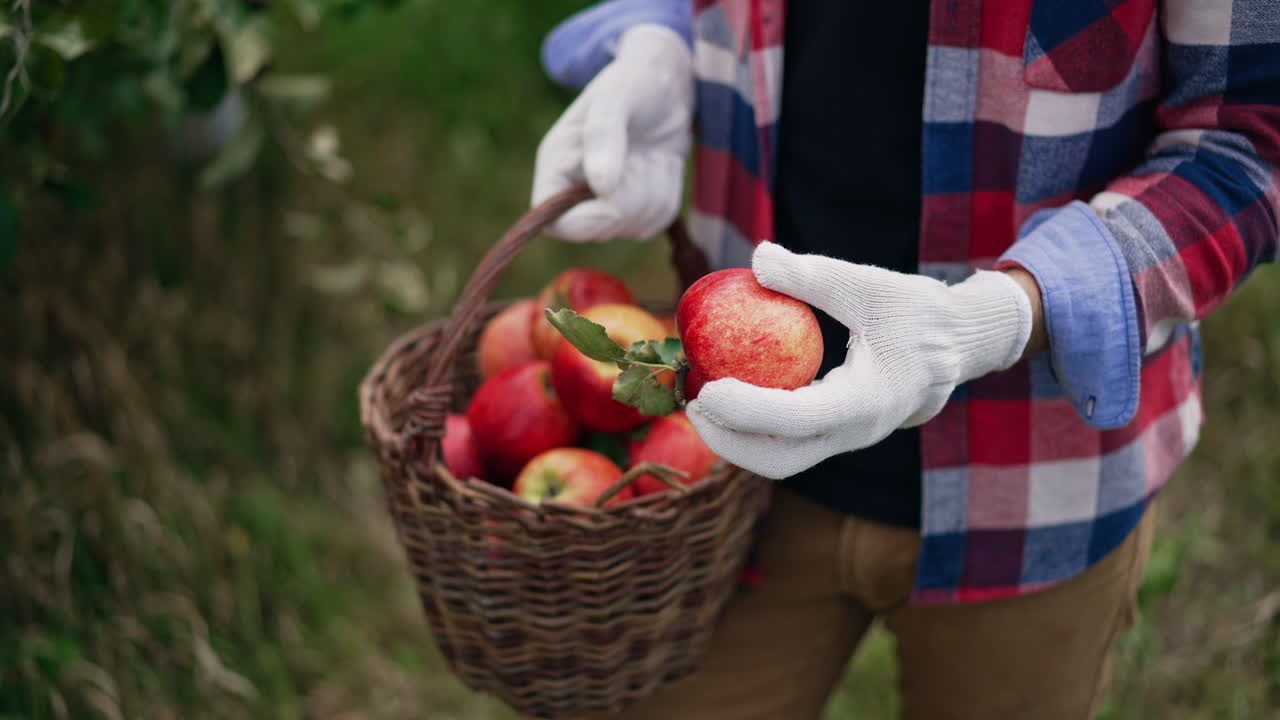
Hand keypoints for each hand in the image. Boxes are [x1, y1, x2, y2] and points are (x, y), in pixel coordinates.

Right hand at [531, 24, 692, 240]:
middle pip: (599, 229)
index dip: (583, 221)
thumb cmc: (634, 80)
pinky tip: (663, 162)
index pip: (551, 221)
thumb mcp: (615, 97)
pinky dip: (669, 191)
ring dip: (655, 190)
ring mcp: (609, 202)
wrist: (667, 82)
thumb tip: (602, 187)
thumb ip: (603, 137)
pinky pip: (658, 220)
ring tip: (653, 152)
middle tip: (644, 157)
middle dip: (631, 198)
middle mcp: (576, 189)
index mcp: (556, 165)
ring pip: (635, 226)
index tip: (613, 200)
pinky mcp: (639, 205)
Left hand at [686, 243, 1034, 478]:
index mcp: (869, 402)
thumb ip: (815, 275)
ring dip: (737, 439)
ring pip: (784, 459)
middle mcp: (857, 432)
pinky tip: (727, 394)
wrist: (958, 344)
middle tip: (693, 404)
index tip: (708, 391)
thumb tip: (757, 258)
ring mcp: (847, 438)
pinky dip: (755, 427)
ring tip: (700, 400)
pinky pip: (790, 442)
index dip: (748, 411)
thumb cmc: (916, 311)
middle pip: (782, 460)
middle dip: (730, 442)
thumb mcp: (871, 285)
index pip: (798, 420)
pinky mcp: (839, 433)